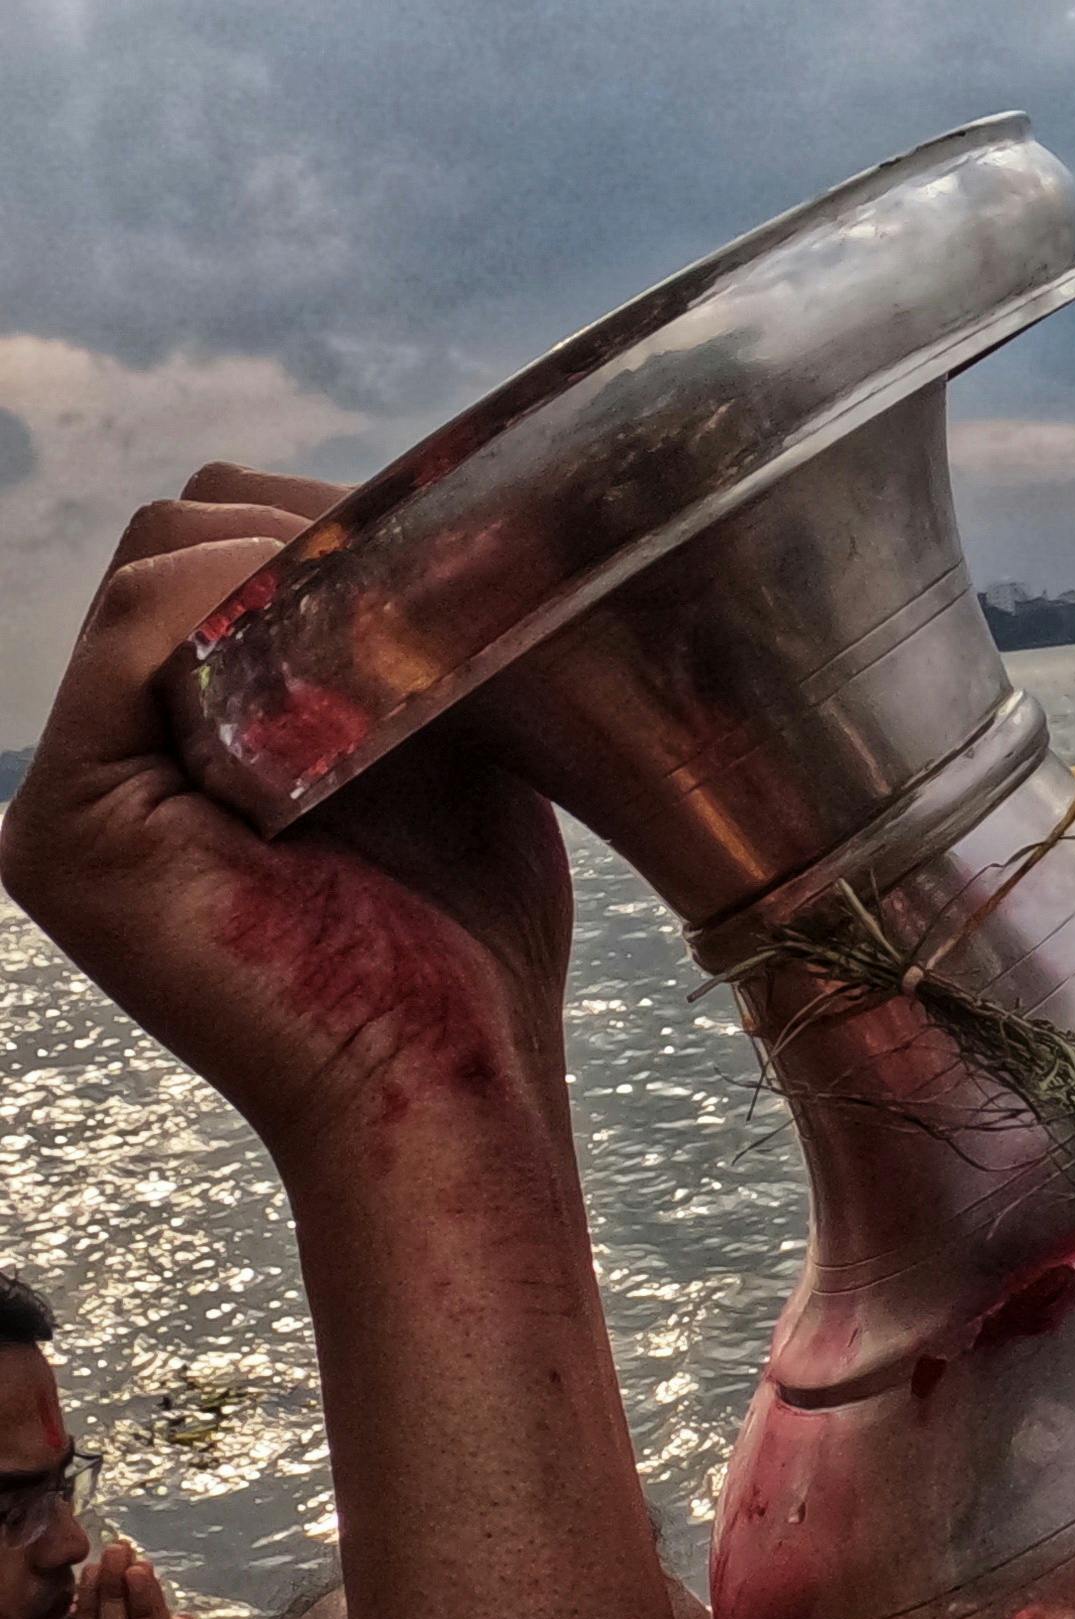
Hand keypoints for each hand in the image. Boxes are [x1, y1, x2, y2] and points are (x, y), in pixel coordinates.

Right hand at [2, 475, 583, 1187]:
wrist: (448, 1090)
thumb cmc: (466, 952)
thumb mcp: (443, 759)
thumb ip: (393, 652)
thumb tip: (406, 529)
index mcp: (178, 744)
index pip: (211, 555)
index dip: (320, 528)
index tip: (439, 554)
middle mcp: (108, 763)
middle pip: (171, 545)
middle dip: (302, 535)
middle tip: (428, 579)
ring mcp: (71, 798)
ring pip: (153, 572)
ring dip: (286, 571)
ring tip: (396, 629)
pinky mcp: (65, 828)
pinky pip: (132, 634)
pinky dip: (238, 611)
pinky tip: (339, 654)